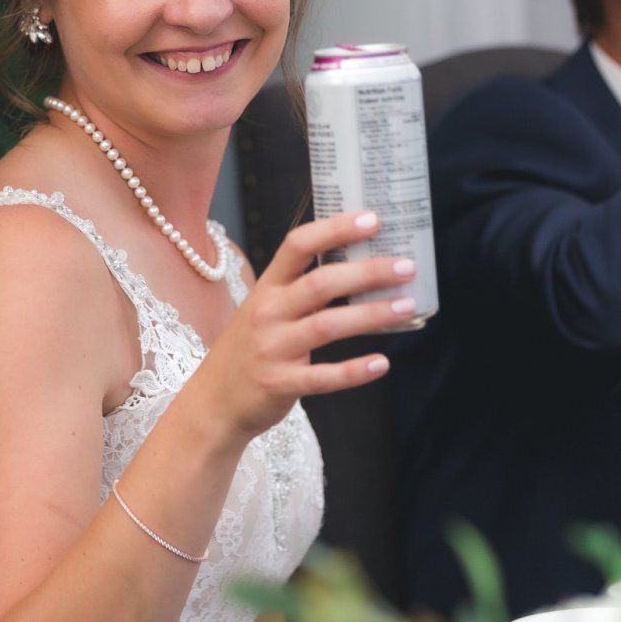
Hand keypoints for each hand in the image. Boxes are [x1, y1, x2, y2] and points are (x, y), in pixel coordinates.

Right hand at [184, 212, 415, 443]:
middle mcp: (267, 312)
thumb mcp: (266, 309)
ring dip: (371, 315)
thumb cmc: (250, 348)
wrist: (214, 402)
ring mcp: (272, 349)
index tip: (372, 219)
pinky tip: (382, 363)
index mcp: (267, 287)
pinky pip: (324, 377)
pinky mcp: (280, 384)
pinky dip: (354, 371)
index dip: (335, 229)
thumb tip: (361, 265)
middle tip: (406, 266)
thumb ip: (302, 289)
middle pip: (321, 283)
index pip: (298, 245)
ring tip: (406, 306)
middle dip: (367, 272)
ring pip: (327, 326)